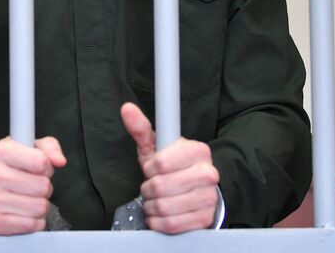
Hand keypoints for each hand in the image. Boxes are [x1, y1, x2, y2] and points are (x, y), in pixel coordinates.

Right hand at [0, 136, 66, 233]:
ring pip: (40, 207)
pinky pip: (30, 224)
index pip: (40, 162)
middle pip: (43, 186)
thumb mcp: (27, 149)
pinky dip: (33, 221)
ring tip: (26, 199)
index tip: (38, 168)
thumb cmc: (7, 170)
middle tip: (31, 186)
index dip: (46, 167)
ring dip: (39, 205)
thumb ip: (49, 149)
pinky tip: (22, 213)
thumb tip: (59, 160)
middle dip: (43, 188)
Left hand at [120, 102, 219, 232]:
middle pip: (160, 187)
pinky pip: (170, 225)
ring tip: (156, 199)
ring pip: (164, 207)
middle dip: (148, 189)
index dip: (149, 168)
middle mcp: (208, 174)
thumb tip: (126, 109)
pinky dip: (158, 221)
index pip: (161, 163)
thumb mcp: (158, 147)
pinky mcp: (204, 219)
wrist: (201, 189)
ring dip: (152, 206)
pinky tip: (160, 213)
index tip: (152, 168)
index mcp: (198, 151)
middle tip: (152, 186)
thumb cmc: (175, 166)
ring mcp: (208, 198)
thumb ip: (141, 128)